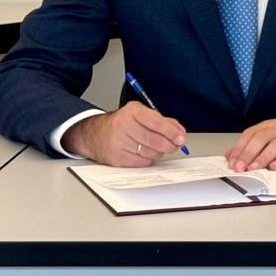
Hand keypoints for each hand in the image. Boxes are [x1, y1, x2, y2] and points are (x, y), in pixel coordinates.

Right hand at [61, 101, 187, 165]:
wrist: (95, 134)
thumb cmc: (123, 123)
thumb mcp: (142, 114)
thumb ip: (163, 121)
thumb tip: (180, 133)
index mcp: (132, 112)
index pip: (156, 122)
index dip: (171, 132)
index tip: (180, 138)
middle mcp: (123, 126)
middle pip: (154, 140)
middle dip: (169, 145)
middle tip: (175, 146)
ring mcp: (119, 143)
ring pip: (150, 153)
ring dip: (158, 152)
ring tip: (155, 147)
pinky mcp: (117, 158)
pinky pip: (142, 163)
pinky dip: (148, 159)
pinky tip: (144, 153)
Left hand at [225, 109, 275, 171]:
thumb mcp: (271, 130)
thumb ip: (251, 141)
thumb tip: (231, 154)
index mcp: (270, 125)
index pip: (251, 134)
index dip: (240, 148)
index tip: (231, 161)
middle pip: (261, 139)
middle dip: (248, 154)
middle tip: (239, 167)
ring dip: (263, 157)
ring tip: (253, 168)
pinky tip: (275, 167)